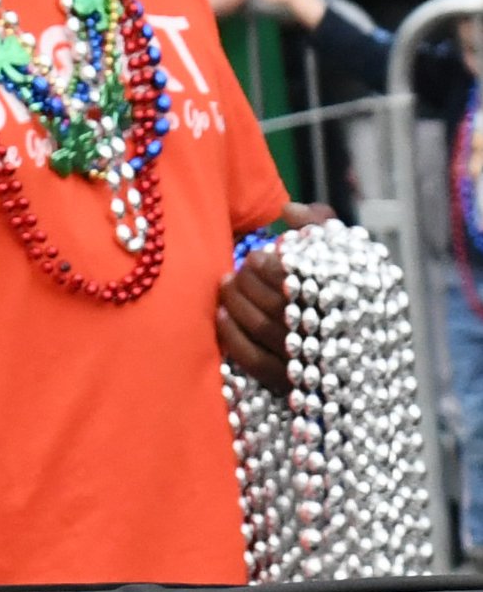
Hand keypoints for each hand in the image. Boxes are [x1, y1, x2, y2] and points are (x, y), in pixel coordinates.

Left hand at [218, 203, 336, 389]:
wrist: (370, 360)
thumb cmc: (350, 296)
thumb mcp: (347, 258)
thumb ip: (318, 227)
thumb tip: (287, 207)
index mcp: (348, 297)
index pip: (301, 280)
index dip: (270, 266)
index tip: (257, 254)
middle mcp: (331, 330)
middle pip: (278, 302)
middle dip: (250, 281)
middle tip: (241, 266)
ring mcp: (312, 360)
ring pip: (264, 329)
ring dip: (237, 302)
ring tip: (226, 282)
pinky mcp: (294, 383)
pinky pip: (256, 361)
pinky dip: (234, 338)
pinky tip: (222, 316)